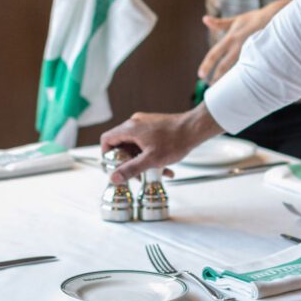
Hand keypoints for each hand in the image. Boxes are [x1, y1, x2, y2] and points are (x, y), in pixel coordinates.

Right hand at [100, 106, 222, 181]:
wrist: (194, 128)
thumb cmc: (174, 141)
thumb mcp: (151, 160)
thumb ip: (131, 169)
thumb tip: (114, 177)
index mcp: (130, 128)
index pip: (107, 139)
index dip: (106, 154)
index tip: (113, 166)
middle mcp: (135, 123)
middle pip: (121, 144)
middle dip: (128, 162)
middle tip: (136, 175)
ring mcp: (145, 123)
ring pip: (135, 145)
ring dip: (141, 160)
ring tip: (154, 173)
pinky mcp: (154, 126)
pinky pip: (145, 142)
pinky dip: (149, 154)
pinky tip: (163, 167)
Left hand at [198, 0, 291, 82]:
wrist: (279, 18)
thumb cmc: (256, 19)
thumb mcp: (237, 20)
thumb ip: (220, 23)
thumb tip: (204, 19)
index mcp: (231, 38)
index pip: (215, 54)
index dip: (207, 65)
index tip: (200, 75)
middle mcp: (239, 47)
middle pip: (225, 66)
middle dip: (218, 78)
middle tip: (212, 88)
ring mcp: (251, 53)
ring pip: (238, 72)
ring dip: (232, 81)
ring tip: (227, 92)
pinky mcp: (262, 58)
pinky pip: (252, 71)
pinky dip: (247, 79)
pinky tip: (246, 87)